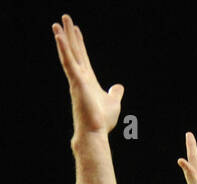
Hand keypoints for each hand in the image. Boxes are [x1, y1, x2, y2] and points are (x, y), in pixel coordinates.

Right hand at [53, 14, 122, 135]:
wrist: (95, 132)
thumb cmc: (102, 121)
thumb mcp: (113, 102)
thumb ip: (115, 93)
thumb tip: (119, 86)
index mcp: (88, 80)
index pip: (83, 57)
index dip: (79, 43)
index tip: (76, 30)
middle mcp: (80, 77)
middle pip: (74, 51)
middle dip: (70, 34)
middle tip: (65, 18)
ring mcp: (77, 79)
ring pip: (69, 54)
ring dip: (63, 37)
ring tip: (57, 23)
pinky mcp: (76, 81)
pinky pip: (68, 62)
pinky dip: (63, 49)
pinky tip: (59, 36)